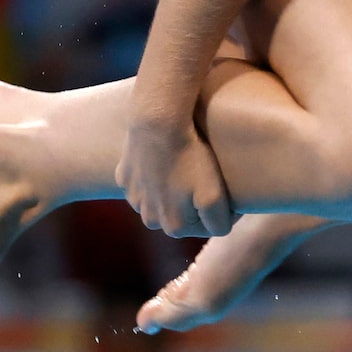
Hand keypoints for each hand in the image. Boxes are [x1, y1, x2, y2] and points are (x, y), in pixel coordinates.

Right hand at [118, 114, 234, 237]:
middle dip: (195, 201)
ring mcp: (134, 198)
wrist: (157, 124)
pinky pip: (145, 180)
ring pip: (163, 198)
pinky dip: (155, 172)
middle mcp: (149, 219)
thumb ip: (219, 222)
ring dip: (174, 187)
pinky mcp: (125, 177)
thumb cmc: (190, 158)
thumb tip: (222, 227)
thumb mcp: (213, 196)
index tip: (226, 188)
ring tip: (185, 165)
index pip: (208, 226)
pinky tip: (164, 158)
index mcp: (173, 227)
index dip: (222, 209)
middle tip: (204, 175)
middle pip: (183, 214)